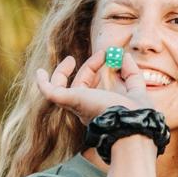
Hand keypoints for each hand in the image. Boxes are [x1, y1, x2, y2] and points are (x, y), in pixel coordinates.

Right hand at [36, 49, 152, 124]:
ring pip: (60, 89)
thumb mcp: (137, 90)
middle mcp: (84, 108)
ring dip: (61, 73)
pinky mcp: (71, 100)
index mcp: (97, 107)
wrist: (133, 123)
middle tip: (102, 53)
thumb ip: (132, 74)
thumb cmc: (136, 114)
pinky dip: (43, 83)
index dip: (95, 67)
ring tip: (69, 60)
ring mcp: (76, 105)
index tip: (107, 54)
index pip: (91, 86)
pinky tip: (40, 72)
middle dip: (88, 67)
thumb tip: (126, 57)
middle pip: (78, 85)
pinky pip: (50, 93)